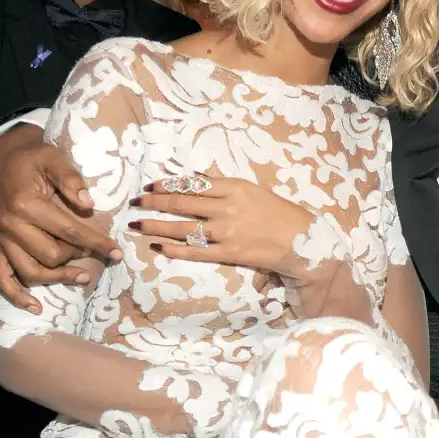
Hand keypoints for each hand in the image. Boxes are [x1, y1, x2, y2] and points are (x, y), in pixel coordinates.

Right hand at [0, 124, 121, 312]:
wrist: (2, 156)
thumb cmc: (33, 157)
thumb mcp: (54, 158)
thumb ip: (71, 179)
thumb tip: (88, 204)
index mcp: (26, 205)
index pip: (70, 232)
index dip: (97, 243)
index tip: (117, 252)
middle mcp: (10, 226)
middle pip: (50, 255)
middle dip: (78, 257)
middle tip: (98, 253)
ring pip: (29, 271)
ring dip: (57, 279)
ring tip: (82, 277)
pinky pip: (1, 277)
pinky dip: (16, 295)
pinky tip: (34, 305)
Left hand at [130, 176, 318, 279]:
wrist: (302, 240)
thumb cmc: (279, 213)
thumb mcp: (253, 191)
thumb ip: (225, 189)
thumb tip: (195, 184)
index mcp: (235, 187)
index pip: (193, 184)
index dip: (168, 185)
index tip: (151, 185)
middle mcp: (227, 207)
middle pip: (181, 203)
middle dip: (154, 202)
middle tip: (136, 202)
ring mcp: (226, 232)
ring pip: (183, 228)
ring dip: (156, 225)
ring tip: (137, 224)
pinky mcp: (228, 253)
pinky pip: (195, 251)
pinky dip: (174, 248)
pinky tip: (158, 246)